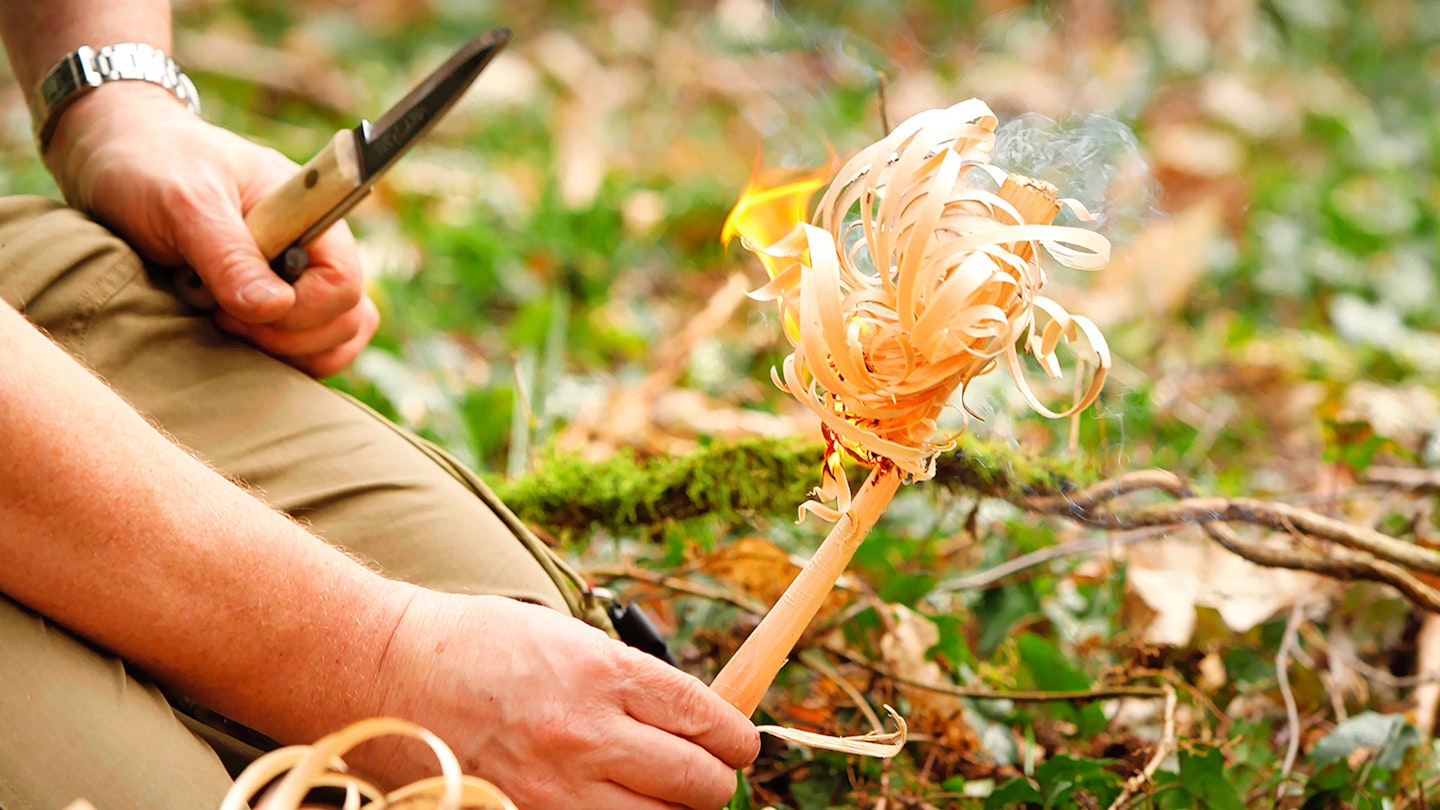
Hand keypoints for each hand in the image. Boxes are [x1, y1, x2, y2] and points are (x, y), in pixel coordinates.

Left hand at [43, 83, 377, 376]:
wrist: (115, 155)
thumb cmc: (150, 163)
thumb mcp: (184, 202)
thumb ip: (228, 255)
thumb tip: (275, 308)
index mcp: (310, 214)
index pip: (345, 284)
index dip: (302, 310)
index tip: (237, 305)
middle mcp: (315, 248)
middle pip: (348, 320)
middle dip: (290, 337)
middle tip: (222, 316)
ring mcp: (300, 277)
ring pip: (336, 340)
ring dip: (289, 353)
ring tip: (227, 326)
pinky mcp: (277, 301)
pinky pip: (308, 347)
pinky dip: (280, 358)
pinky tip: (233, 337)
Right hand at [365, 592, 759, 808]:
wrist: (385, 671)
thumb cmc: (478, 645)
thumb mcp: (570, 639)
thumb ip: (633, 683)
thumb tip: (696, 722)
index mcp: (604, 673)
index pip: (709, 721)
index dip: (736, 739)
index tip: (736, 744)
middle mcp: (588, 735)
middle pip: (701, 785)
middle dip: (714, 782)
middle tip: (703, 775)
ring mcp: (556, 788)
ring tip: (660, 795)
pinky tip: (613, 803)